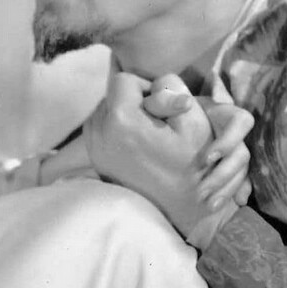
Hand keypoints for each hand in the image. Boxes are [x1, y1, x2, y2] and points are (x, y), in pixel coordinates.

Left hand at [83, 72, 220, 237]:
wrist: (179, 208)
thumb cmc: (192, 164)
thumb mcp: (193, 120)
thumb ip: (172, 89)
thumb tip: (155, 82)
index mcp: (121, 119)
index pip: (124, 79)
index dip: (146, 87)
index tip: (161, 107)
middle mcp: (99, 132)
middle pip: (112, 94)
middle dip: (134, 101)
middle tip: (157, 122)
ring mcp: (93, 148)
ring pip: (105, 110)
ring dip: (125, 114)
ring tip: (149, 134)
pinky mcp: (94, 159)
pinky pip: (100, 128)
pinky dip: (117, 129)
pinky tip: (138, 145)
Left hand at [142, 77, 253, 209]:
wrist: (159, 124)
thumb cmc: (160, 108)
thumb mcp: (160, 100)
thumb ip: (166, 98)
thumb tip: (185, 103)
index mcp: (220, 114)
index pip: (242, 121)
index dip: (229, 141)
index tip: (206, 159)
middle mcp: (229, 133)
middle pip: (243, 155)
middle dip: (225, 175)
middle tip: (201, 191)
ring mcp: (229, 152)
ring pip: (241, 172)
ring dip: (227, 189)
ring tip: (209, 206)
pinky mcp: (225, 168)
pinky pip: (240, 184)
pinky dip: (234, 194)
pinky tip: (228, 206)